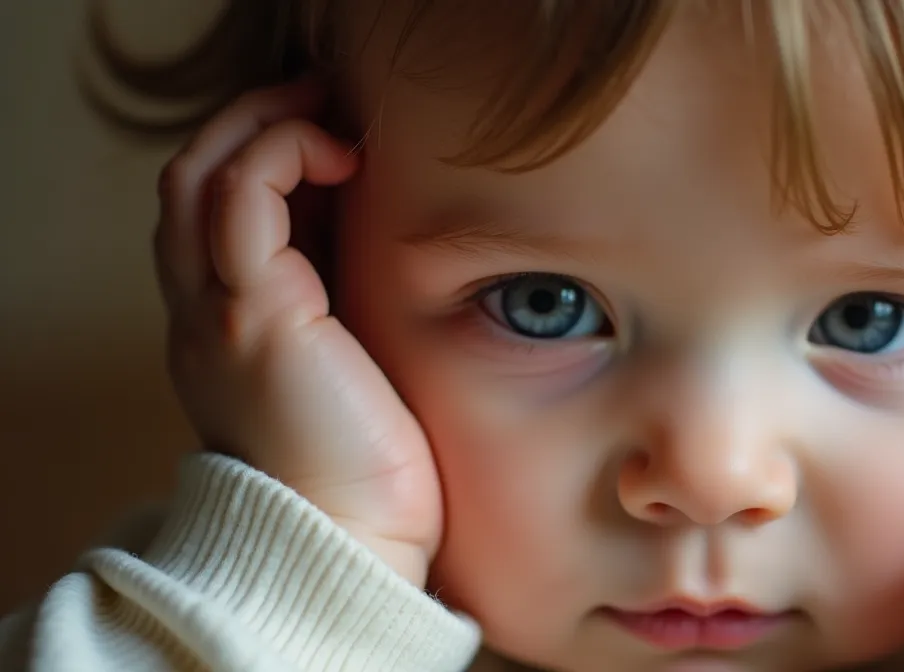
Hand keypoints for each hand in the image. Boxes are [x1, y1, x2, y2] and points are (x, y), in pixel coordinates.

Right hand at [155, 78, 440, 586]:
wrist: (351, 545)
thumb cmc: (367, 473)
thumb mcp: (349, 375)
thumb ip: (342, 315)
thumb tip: (386, 254)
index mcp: (226, 329)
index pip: (214, 215)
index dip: (264, 160)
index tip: (333, 141)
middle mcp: (202, 314)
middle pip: (190, 181)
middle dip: (252, 124)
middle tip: (325, 105)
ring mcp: (216, 312)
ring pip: (200, 175)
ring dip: (264, 123)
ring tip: (330, 114)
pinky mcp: (253, 314)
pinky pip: (241, 196)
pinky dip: (283, 152)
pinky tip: (342, 154)